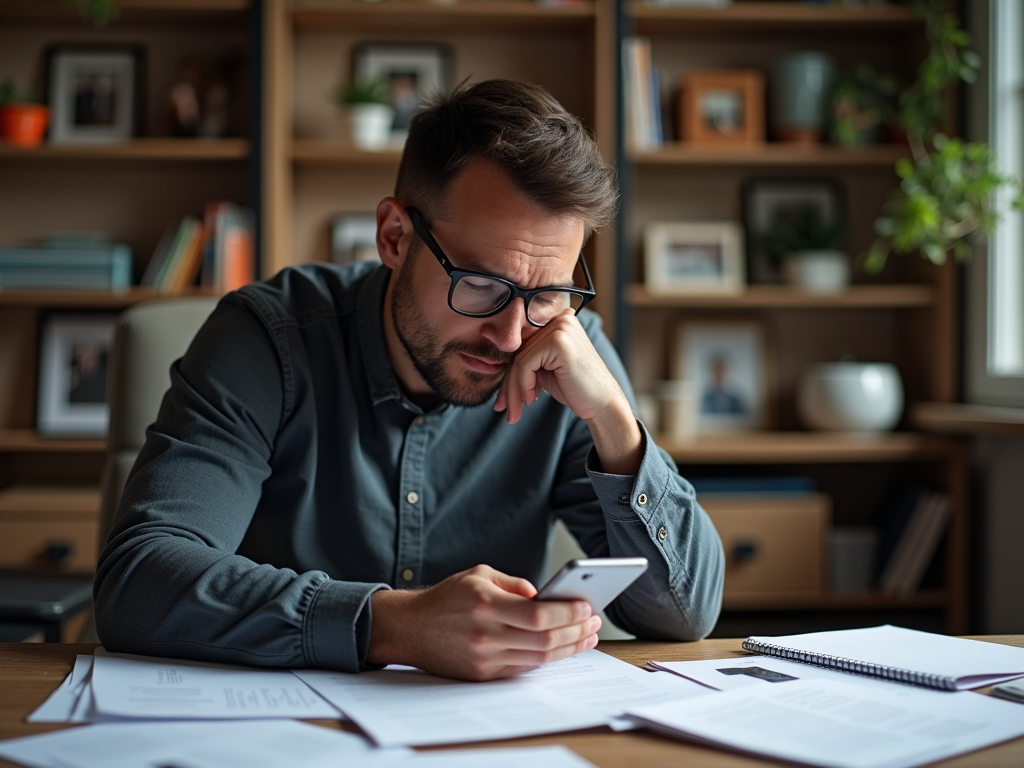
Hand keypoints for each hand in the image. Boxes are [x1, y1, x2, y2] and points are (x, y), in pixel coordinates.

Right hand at [367, 565, 600, 680]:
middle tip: (595, 623)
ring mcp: (484, 658)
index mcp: (485, 603)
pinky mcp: (482, 674)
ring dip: (568, 648)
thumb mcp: (479, 574)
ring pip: (538, 658)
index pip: (538, 615)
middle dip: (576, 632)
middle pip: (544, 639)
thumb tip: (546, 597)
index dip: (568, 613)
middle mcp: (485, 634)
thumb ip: (515, 584)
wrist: (410, 628)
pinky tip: (561, 648)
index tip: (587, 607)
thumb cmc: (447, 598)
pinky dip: (547, 658)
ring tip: (586, 637)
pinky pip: (523, 669)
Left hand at [495, 311, 642, 474]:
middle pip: (518, 351)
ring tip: (513, 412)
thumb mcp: (544, 368)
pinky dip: (523, 386)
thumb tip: (490, 355)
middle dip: (508, 384)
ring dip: (513, 390)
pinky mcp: (558, 341)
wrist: (602, 404)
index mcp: (556, 320)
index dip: (508, 371)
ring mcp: (560, 327)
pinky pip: (525, 364)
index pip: (521, 343)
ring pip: (519, 360)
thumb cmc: (574, 388)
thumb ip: (525, 357)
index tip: (502, 399)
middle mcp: (559, 318)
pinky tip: (531, 400)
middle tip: (502, 408)